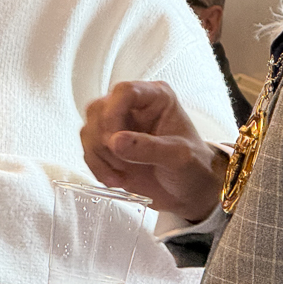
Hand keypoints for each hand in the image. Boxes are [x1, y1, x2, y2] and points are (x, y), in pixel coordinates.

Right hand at [82, 81, 224, 220]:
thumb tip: (116, 141)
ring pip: (88, 130)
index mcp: (156, 98)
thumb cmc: (194, 166)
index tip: (115, 140)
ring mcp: (119, 127)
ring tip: (121, 174)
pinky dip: (97, 168)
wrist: (190, 191)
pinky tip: (116, 179)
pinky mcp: (109, 147)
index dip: (113, 113)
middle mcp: (134, 108)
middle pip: (99, 109)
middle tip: (119, 160)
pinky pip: (89, 151)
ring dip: (98, 156)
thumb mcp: (179, 157)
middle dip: (103, 139)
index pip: (124, 91)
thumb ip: (149, 148)